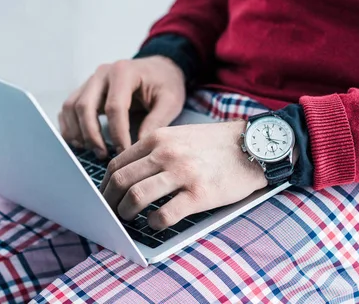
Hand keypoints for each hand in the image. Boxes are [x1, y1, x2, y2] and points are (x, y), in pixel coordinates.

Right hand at [59, 56, 185, 157]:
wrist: (159, 68)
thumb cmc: (165, 83)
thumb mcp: (170, 100)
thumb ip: (156, 122)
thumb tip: (138, 149)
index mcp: (123, 72)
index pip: (114, 107)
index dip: (117, 133)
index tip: (124, 152)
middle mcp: (102, 73)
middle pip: (84, 106)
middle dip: (92, 135)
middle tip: (103, 155)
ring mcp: (90, 80)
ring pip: (71, 107)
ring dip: (78, 133)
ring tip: (94, 150)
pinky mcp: (84, 90)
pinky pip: (67, 109)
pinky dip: (69, 127)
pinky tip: (81, 143)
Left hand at [100, 121, 267, 229]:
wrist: (253, 146)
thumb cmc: (214, 144)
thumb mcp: (178, 135)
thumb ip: (153, 150)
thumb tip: (126, 174)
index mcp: (157, 139)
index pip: (117, 163)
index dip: (104, 185)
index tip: (104, 196)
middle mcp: (165, 154)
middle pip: (120, 181)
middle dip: (108, 201)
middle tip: (110, 213)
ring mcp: (182, 174)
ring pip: (136, 196)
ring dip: (126, 212)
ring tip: (128, 219)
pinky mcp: (200, 194)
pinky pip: (165, 214)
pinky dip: (154, 222)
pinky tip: (155, 223)